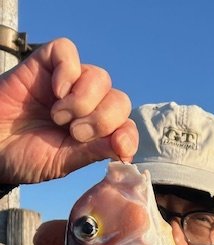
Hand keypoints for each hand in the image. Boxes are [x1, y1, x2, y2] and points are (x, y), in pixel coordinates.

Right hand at [0, 38, 138, 184]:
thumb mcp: (63, 162)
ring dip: (83, 101)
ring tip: (58, 117)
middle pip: (119, 100)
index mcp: (95, 132)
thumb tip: (124, 148)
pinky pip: (68, 52)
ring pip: (100, 77)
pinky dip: (67, 71)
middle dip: (102, 120)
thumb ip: (93, 152)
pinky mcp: (46, 64)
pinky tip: (56, 92)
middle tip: (75, 133)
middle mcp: (87, 105)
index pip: (126, 125)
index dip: (128, 135)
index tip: (119, 148)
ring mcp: (68, 84)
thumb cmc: (24, 156)